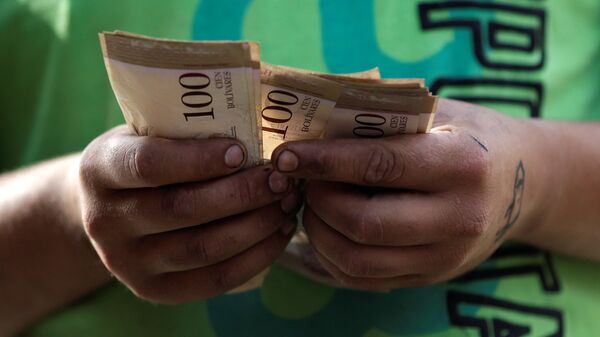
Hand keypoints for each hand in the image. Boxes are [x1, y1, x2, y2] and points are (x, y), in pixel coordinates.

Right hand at [79, 126, 298, 302]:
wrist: (109, 210)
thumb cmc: (143, 159)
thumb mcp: (147, 134)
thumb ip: (184, 130)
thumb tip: (258, 121)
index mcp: (99, 170)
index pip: (149, 165)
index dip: (199, 159)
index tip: (242, 150)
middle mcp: (104, 221)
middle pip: (182, 210)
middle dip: (242, 194)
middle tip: (280, 179)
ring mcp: (126, 262)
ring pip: (202, 249)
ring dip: (256, 226)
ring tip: (287, 203)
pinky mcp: (155, 290)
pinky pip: (215, 280)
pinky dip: (257, 256)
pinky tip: (281, 232)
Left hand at [271, 99, 544, 289]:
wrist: (523, 181)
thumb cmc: (468, 135)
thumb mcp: (436, 112)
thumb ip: (380, 117)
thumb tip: (310, 123)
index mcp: (462, 163)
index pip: (380, 166)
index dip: (324, 161)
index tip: (286, 155)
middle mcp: (458, 217)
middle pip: (365, 223)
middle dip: (319, 201)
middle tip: (301, 180)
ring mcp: (446, 256)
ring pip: (359, 259)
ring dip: (319, 232)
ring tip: (312, 204)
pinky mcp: (431, 277)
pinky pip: (365, 279)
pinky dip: (331, 257)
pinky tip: (327, 229)